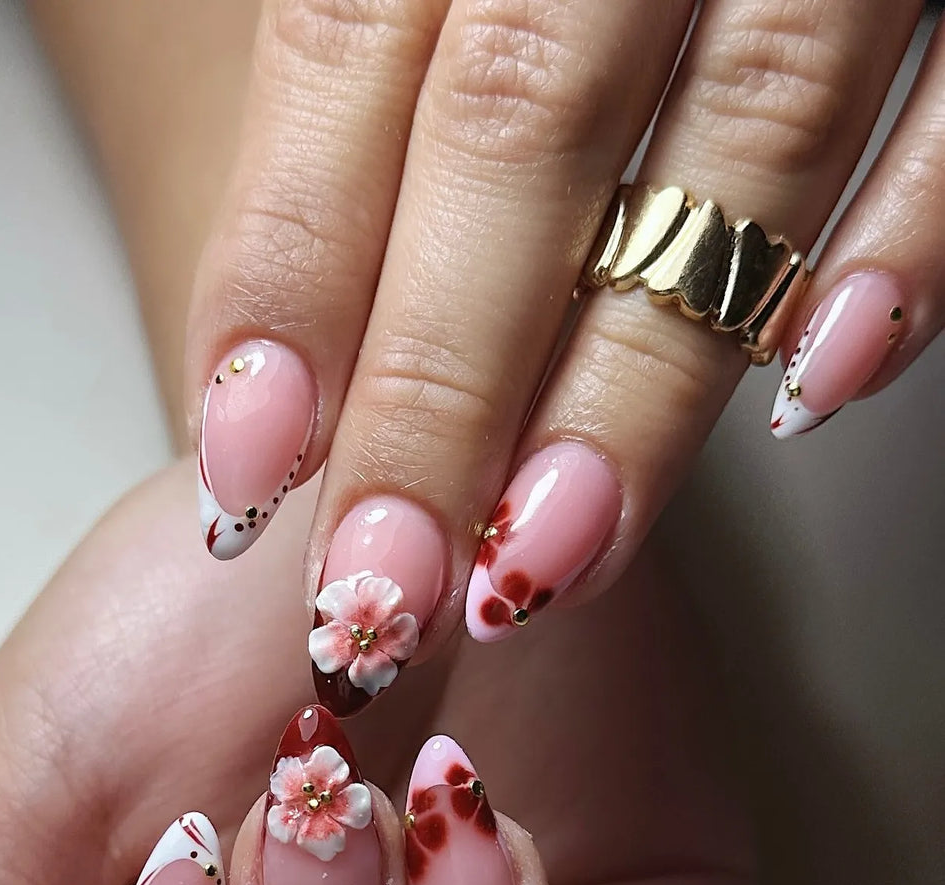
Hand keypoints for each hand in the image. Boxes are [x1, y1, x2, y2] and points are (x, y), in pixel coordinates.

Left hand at [185, 0, 942, 707]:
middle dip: (443, 384)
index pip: (347, 44)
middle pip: (521, 127)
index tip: (244, 465)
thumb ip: (384, 42)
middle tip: (380, 591)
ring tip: (546, 559)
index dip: (288, 268)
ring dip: (639, 382)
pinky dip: (908, 238)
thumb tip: (290, 332)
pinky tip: (822, 382)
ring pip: (739, 138)